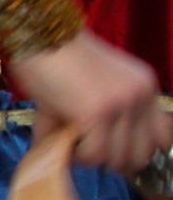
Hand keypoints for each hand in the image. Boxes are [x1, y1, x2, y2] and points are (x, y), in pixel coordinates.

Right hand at [13, 30, 169, 174]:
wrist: (40, 37)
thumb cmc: (57, 60)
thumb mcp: (90, 90)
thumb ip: (101, 120)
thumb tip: (84, 154)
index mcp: (144, 87)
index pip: (163, 137)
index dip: (137, 150)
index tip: (112, 151)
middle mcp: (141, 96)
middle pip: (141, 155)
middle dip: (112, 161)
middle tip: (88, 150)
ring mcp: (122, 105)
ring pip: (116, 159)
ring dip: (92, 159)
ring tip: (72, 142)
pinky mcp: (97, 113)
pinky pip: (93, 155)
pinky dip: (77, 155)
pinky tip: (64, 140)